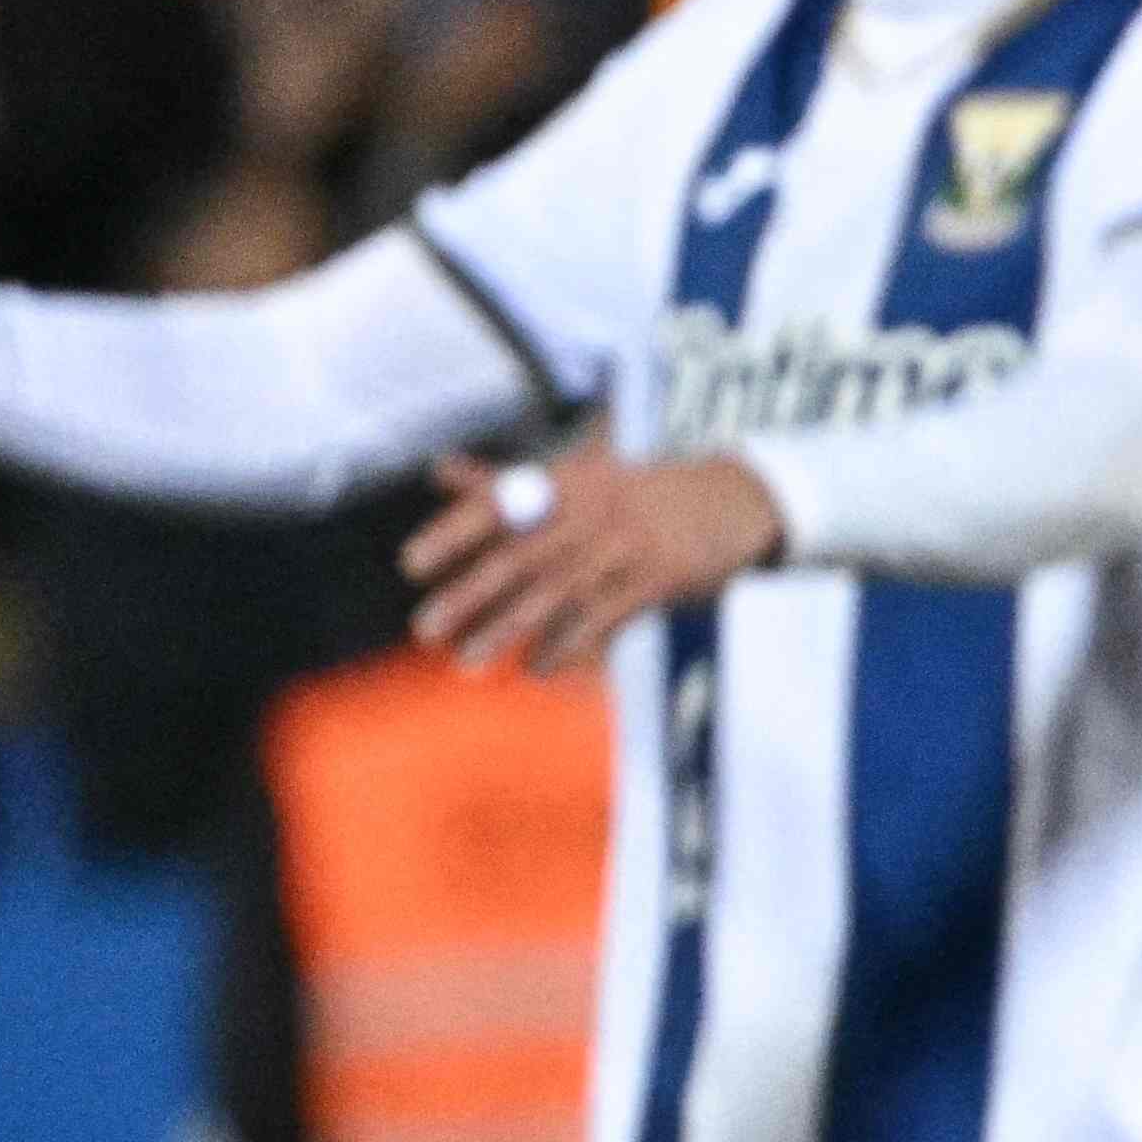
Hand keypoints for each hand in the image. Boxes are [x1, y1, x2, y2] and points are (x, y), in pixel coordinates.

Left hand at [401, 437, 787, 675]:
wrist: (731, 502)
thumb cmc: (638, 496)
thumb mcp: (576, 478)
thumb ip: (505, 483)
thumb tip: (437, 471)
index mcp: (563, 481)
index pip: (495, 504)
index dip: (450, 534)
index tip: (410, 565)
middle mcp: (589, 510)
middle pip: (516, 557)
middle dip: (467, 596)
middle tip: (425, 630)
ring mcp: (625, 545)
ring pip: (553, 594)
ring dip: (507, 631)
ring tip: (469, 662)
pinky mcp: (657, 579)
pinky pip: (601, 618)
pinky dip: (567, 646)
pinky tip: (537, 670)